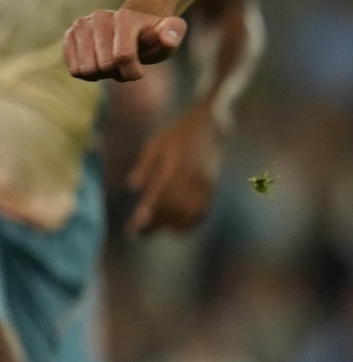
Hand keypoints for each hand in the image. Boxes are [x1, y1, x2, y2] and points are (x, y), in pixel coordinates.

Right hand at [65, 6, 186, 82]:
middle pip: (104, 65)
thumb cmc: (154, 38)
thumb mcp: (171, 35)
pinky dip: (88, 73)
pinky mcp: (69, 36)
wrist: (133, 30)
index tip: (140, 72)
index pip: (123, 56)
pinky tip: (98, 62)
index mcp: (125, 17)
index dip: (132, 73)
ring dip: (102, 75)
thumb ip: (175, 34)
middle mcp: (99, 17)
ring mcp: (81, 25)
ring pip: (86, 69)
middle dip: (117, 73)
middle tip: (125, 65)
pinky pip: (73, 69)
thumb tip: (167, 39)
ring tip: (112, 63)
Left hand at [124, 103, 224, 235]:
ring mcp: (204, 185)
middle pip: (173, 210)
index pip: (158, 198)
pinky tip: (178, 226)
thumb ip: (144, 165)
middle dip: (155, 225)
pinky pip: (202, 211)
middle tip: (138, 234)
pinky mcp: (212, 188)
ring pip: (189, 214)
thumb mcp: (155, 144)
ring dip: (173, 225)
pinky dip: (190, 222)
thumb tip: (131, 188)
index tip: (133, 229)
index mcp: (174, 167)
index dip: (146, 216)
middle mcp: (191, 179)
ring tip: (158, 229)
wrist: (211, 126)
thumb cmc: (178, 133)